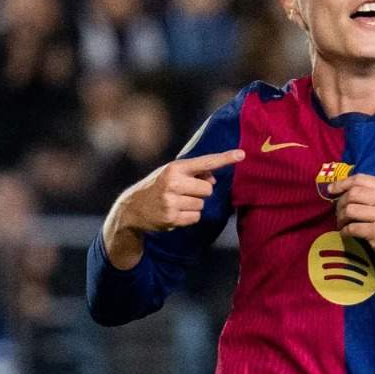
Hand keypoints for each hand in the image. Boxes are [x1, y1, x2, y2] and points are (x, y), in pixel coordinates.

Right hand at [112, 148, 244, 238]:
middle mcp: (173, 184)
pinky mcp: (171, 219)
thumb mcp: (171, 173)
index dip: (225, 158)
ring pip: (202, 204)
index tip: (242, 154)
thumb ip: (194, 173)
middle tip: (182, 193)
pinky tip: (174, 213)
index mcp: (174, 168)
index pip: (205, 162)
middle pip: (208, 189)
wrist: (131, 208)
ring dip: (193, 205)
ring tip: (175, 203)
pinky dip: (188, 217)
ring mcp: (171, 202)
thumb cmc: (157, 186)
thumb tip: (214, 180)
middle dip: (200, 192)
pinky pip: (195, 217)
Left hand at [334, 174, 374, 284]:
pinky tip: (347, 234)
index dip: (342, 183)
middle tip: (338, 214)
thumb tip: (342, 190)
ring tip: (342, 225)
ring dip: (340, 219)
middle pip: (353, 193)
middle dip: (340, 203)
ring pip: (350, 210)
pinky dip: (344, 232)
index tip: (331, 190)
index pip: (361, 179)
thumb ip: (374, 195)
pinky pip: (352, 228)